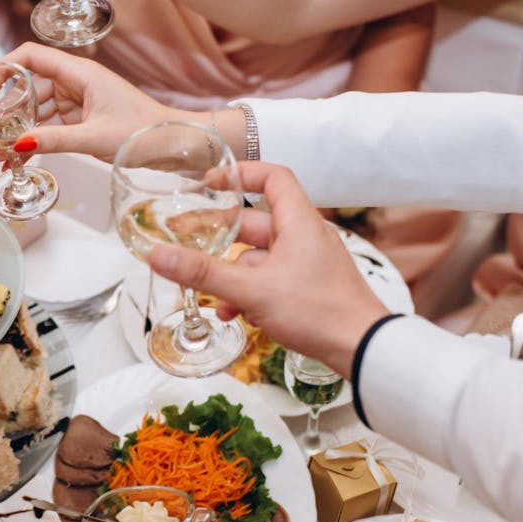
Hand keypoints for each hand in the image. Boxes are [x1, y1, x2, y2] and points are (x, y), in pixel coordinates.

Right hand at [0, 42, 178, 160]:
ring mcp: (76, 102)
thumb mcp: (94, 138)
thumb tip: (18, 144)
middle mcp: (75, 83)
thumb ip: (54, 140)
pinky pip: (47, 127)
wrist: (172, 144)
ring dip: (14, 130)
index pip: (31, 57)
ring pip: (35, 110)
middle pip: (27, 87)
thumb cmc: (144, 132)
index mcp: (80, 73)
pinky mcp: (79, 120)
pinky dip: (32, 140)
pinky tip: (15, 157)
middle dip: (3, 110)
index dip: (3, 69)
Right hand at [147, 162, 389, 375]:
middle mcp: (305, 237)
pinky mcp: (310, 288)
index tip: (211, 183)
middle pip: (255, 223)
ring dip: (231, 273)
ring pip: (259, 258)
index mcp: (298, 222)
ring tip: (207, 292)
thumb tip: (158, 256)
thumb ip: (203, 273)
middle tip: (186, 242)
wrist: (364, 348)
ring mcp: (308, 264)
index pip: (272, 177)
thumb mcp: (252, 290)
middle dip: (219, 235)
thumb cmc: (317, 311)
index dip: (240, 173)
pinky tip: (233, 314)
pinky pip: (271, 280)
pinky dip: (250, 292)